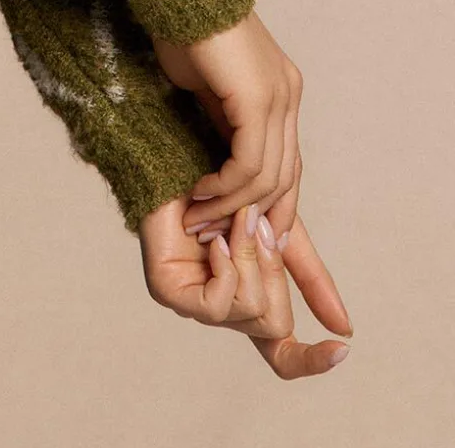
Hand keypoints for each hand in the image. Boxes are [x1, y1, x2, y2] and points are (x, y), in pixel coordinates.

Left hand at [138, 190, 353, 377]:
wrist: (183, 152)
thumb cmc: (226, 189)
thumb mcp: (279, 230)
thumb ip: (308, 275)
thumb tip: (344, 328)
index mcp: (247, 297)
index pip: (279, 353)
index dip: (310, 360)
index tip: (342, 347)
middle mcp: (221, 307)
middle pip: (276, 328)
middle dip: (275, 273)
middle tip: (256, 229)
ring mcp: (192, 302)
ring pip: (253, 312)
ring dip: (252, 259)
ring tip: (235, 222)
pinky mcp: (168, 292)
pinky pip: (219, 304)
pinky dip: (227, 265)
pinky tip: (214, 239)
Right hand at [151, 7, 301, 234]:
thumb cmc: (179, 27)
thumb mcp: (201, 89)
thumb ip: (216, 125)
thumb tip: (213, 168)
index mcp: (278, 93)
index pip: (287, 168)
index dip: (271, 210)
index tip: (246, 242)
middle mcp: (287, 96)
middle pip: (285, 181)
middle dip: (254, 221)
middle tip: (213, 240)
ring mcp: (278, 96)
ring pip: (268, 178)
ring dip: (231, 208)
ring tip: (197, 221)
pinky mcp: (259, 97)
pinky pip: (249, 162)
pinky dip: (225, 188)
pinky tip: (199, 194)